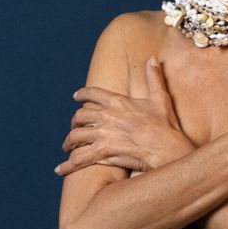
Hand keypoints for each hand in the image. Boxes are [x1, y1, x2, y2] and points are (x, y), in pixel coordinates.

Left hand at [55, 58, 194, 176]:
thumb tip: (153, 59)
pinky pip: (79, 158)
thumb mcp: (160, 97)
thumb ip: (154, 77)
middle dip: (74, 122)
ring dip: (69, 142)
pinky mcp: (102, 152)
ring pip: (75, 136)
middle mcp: (106, 116)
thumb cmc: (165, 124)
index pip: (92, 94)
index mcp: (117, 101)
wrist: (167, 147)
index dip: (82, 94)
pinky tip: (61, 169)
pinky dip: (68, 164)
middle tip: (74, 127)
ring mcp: (102, 134)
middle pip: (80, 116)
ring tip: (67, 147)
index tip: (76, 97)